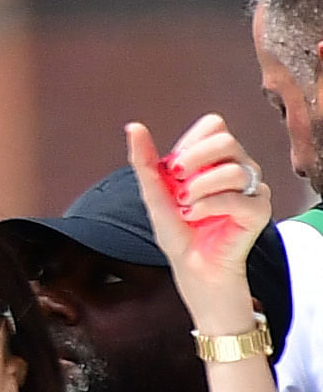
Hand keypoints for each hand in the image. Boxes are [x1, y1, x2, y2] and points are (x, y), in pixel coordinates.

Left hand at [131, 115, 272, 327]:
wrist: (191, 265)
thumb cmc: (178, 230)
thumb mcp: (154, 192)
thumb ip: (144, 160)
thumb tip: (133, 127)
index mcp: (216, 158)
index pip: (214, 126)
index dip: (190, 143)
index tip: (172, 168)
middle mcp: (238, 168)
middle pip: (226, 140)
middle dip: (193, 160)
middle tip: (176, 182)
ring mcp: (252, 189)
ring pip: (235, 169)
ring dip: (199, 188)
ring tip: (185, 206)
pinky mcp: (259, 211)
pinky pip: (239, 198)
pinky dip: (208, 206)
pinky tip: (195, 216)